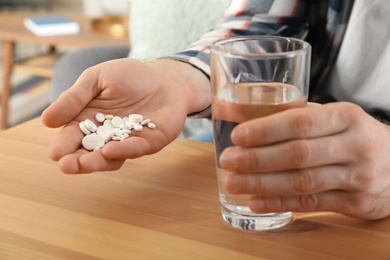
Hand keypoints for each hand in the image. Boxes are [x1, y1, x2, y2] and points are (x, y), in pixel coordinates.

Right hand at [42, 58, 209, 173]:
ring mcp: (128, 142)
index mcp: (89, 121)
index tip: (55, 153)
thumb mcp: (97, 79)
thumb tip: (46, 121)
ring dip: (96, 162)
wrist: (164, 77)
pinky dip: (123, 150)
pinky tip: (110, 151)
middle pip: (88, 153)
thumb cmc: (129, 76)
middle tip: (66, 165)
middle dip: (76, 161)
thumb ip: (75, 98)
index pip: (72, 136)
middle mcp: (106, 136)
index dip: (63, 145)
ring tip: (83, 164)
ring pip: (110, 157)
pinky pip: (136, 148)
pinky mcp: (149, 142)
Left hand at [219, 102, 389, 219]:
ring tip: (233, 183)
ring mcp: (359, 177)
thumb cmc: (352, 136)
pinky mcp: (357, 203)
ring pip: (302, 182)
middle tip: (227, 160)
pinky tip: (256, 202)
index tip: (237, 136)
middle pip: (298, 154)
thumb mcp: (333, 118)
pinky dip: (280, 203)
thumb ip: (294, 116)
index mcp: (347, 116)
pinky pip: (312, 204)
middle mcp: (356, 146)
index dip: (266, 130)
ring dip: (262, 184)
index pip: (301, 122)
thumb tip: (238, 113)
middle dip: (257, 159)